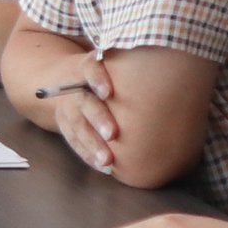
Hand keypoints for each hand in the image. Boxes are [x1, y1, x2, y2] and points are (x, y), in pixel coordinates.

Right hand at [34, 52, 119, 174]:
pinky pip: (74, 141)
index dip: (97, 80)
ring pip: (77, 127)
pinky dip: (88, 154)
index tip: (108, 92)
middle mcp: (73, 88)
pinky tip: (103, 167)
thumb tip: (172, 75)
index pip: (89, 69)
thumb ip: (128, 65)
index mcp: (84, 68)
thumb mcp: (105, 61)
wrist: (56, 81)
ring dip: (92, 144)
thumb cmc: (97, 71)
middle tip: (113, 134)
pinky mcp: (65, 125)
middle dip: (97, 119)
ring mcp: (67, 109)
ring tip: (107, 161)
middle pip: (84, 103)